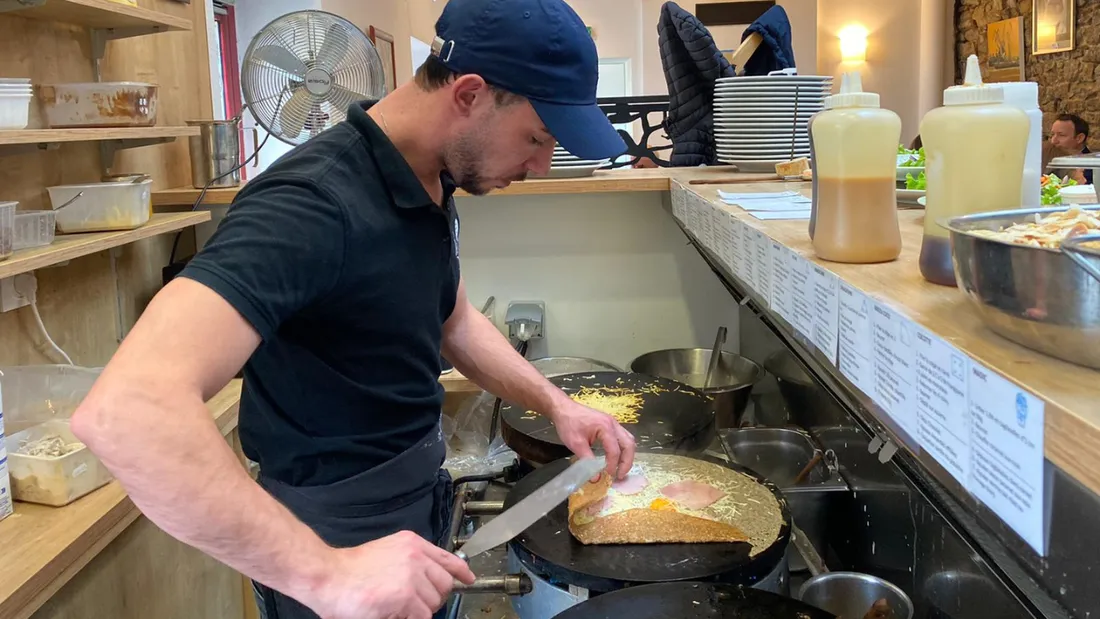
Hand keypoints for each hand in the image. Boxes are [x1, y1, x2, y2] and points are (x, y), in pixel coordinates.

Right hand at [306, 530, 475, 618]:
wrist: (327, 575)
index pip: (448, 558)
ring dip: (419, 611)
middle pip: (445, 584)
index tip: (468, 580)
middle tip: (415, 605)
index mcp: (412, 544)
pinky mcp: (406, 597)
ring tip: (396, 608)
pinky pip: (422, 616)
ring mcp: (412, 576)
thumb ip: (409, 561)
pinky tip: (393, 613)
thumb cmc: (348, 569)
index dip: (461, 572)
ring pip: (433, 604)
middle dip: (434, 598)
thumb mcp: (386, 552)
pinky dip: (411, 618)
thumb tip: (428, 579)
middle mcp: (416, 557)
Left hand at [550, 399, 636, 479]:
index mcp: (605, 427)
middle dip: (627, 462)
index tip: (609, 476)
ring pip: (628, 440)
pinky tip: (616, 457)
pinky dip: (623, 449)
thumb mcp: (576, 444)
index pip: (615, 450)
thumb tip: (595, 478)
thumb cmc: (568, 424)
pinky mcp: (610, 424)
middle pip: (629, 444)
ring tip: (620, 468)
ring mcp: (613, 423)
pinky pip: (623, 437)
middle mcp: (613, 424)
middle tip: (620, 475)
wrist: (564, 408)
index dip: (613, 465)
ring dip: (627, 455)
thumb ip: (587, 460)